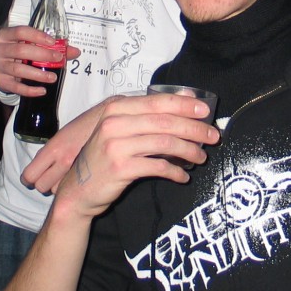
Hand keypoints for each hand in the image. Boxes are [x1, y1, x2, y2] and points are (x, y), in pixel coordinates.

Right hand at [0, 26, 79, 97]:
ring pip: (17, 69)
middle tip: (58, 59)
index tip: (53, 42)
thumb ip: (52, 47)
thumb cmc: (19, 53)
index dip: (37, 36)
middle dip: (41, 55)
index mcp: (6, 35)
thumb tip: (75, 52)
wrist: (1, 68)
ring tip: (52, 78)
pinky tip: (42, 90)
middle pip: (20, 50)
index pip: (21, 31)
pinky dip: (30, 90)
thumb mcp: (31, 45)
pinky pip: (15, 87)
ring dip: (37, 74)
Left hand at [22, 104, 105, 194]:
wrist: (108, 122)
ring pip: (57, 190)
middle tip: (47, 178)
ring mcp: (77, 169)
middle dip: (42, 184)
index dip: (28, 179)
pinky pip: (72, 188)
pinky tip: (75, 178)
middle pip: (42, 186)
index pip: (30, 174)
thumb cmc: (85, 126)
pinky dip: (71, 186)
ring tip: (64, 176)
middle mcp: (64, 160)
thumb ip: (49, 152)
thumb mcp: (61, 135)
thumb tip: (40, 166)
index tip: (29, 179)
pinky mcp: (88, 174)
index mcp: (54, 148)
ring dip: (58, 186)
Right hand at [56, 93, 218, 220]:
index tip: (206, 111)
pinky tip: (183, 176)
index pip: (157, 102)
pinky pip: (157, 166)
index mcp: (116, 110)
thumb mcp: (118, 131)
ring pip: (165, 143)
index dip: (184, 105)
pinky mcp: (120, 168)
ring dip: (189, 150)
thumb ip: (145, 116)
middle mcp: (114, 124)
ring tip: (201, 157)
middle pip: (165, 122)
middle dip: (194, 128)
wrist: (76, 191)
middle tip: (213, 136)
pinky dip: (175, 171)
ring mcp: (116, 146)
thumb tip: (185, 99)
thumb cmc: (102, 158)